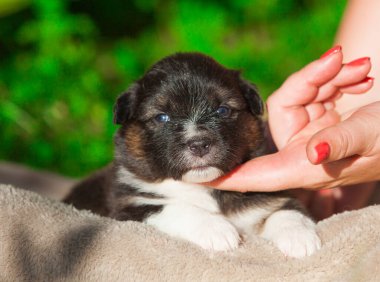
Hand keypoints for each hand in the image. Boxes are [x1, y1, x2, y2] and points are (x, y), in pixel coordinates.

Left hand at [208, 47, 373, 191]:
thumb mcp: (372, 137)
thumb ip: (341, 140)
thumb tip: (313, 152)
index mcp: (304, 165)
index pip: (253, 175)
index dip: (224, 176)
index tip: (193, 176)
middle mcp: (302, 150)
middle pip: (283, 110)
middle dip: (311, 82)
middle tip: (344, 63)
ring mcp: (312, 132)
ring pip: (301, 94)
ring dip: (330, 76)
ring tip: (361, 68)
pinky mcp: (323, 117)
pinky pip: (317, 91)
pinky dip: (337, 78)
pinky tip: (359, 73)